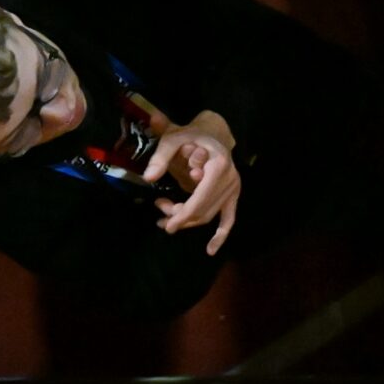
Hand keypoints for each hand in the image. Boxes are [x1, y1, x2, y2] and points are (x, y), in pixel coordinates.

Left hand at [143, 110, 240, 255]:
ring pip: (208, 215)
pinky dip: (221, 235)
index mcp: (219, 166)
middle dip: (179, 217)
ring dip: (187, 221)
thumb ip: (160, 157)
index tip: (163, 223)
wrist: (212, 133)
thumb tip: (149, 178)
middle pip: (203, 210)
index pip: (200, 199)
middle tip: (160, 216)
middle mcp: (230, 179)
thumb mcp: (173, 139)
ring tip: (164, 216)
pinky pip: (229, 219)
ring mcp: (234, 188)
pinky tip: (210, 250)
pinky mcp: (233, 195)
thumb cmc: (191, 136)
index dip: (181, 214)